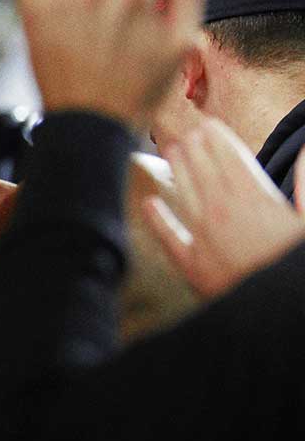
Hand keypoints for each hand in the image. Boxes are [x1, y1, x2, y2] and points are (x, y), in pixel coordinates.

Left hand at [141, 119, 304, 299]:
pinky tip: (149, 204)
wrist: (280, 315)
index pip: (230, 160)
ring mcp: (205, 241)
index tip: (209, 125)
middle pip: (204, 173)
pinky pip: (170, 239)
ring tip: (173, 152)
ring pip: (186, 196)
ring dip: (177, 171)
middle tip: (188, 133)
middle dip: (196, 150)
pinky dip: (159, 220)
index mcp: (255, 201)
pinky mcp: (194, 268)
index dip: (218, 140)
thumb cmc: (297, 265)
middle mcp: (223, 216)